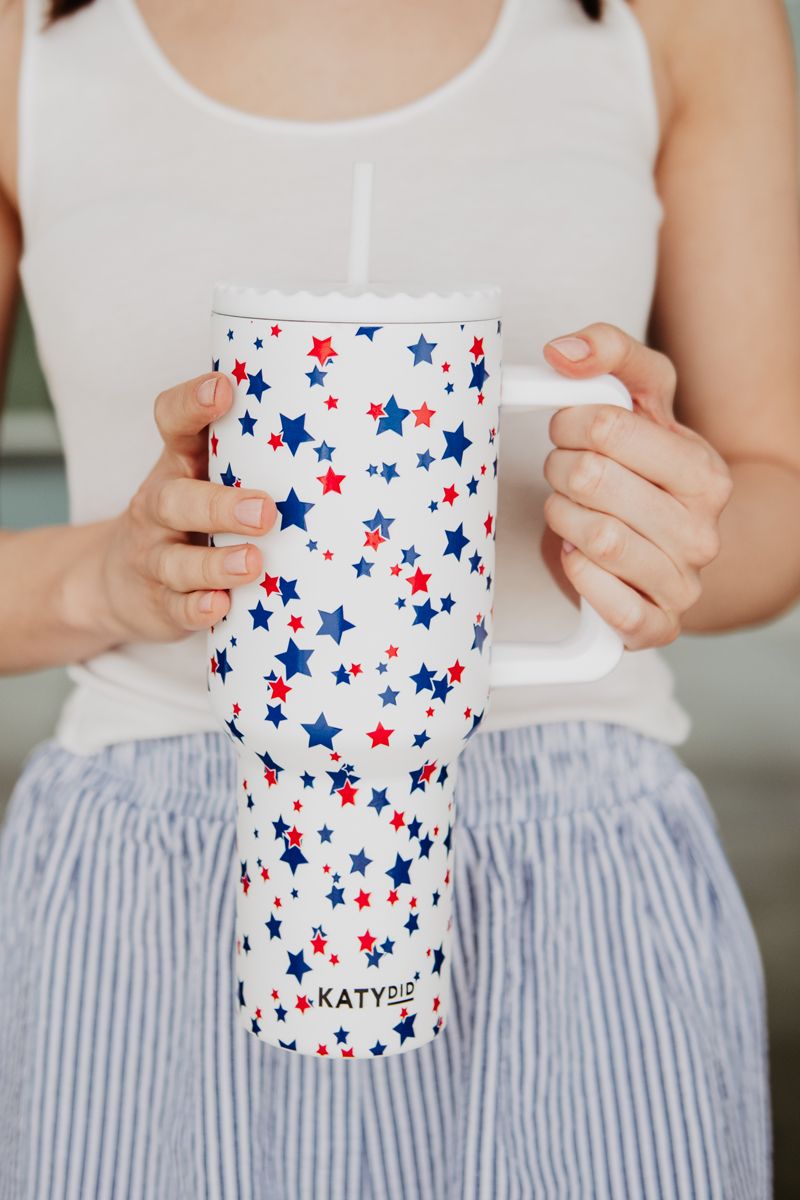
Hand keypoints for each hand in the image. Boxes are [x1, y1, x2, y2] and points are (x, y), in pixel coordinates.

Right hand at [96, 372, 275, 642]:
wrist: (118, 582)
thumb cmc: (190, 521)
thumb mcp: (207, 480)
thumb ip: (254, 460)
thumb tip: (348, 442)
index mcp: (179, 466)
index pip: (173, 424)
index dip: (192, 404)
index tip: (224, 390)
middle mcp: (160, 507)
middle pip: (175, 499)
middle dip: (220, 505)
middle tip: (265, 510)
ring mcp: (155, 557)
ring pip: (175, 560)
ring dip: (214, 563)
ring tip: (252, 562)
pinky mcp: (159, 602)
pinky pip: (174, 607)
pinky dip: (196, 608)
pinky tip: (220, 606)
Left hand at [540, 323, 732, 649]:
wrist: (671, 550)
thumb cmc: (648, 474)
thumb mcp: (640, 403)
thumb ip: (610, 355)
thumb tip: (563, 352)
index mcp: (703, 472)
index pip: (608, 426)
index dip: (568, 423)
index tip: (569, 431)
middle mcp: (702, 531)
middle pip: (591, 479)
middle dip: (560, 470)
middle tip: (564, 474)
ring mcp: (683, 584)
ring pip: (595, 538)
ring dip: (562, 518)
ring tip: (570, 513)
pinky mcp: (656, 627)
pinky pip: (606, 603)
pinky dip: (578, 575)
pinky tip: (577, 557)